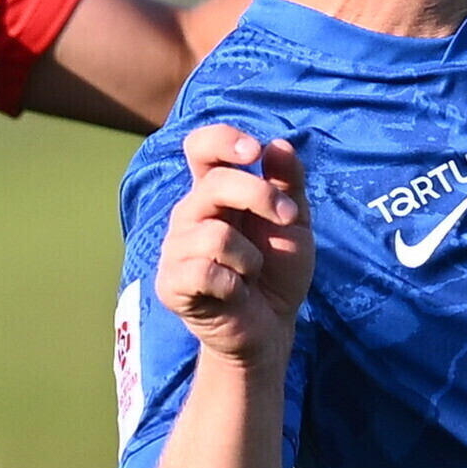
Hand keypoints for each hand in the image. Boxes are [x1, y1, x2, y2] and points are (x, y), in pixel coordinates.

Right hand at [156, 126, 313, 368]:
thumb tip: (277, 144)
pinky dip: (233, 284)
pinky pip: (204, 272)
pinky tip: (235, 294)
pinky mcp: (172, 284)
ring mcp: (176, 249)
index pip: (200, 147)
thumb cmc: (277, 271)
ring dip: (249, 258)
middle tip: (286, 220)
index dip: (222, 140)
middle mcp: (189, 214)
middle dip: (260, 197)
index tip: (253, 152)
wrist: (272, 328)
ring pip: (215, 235)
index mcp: (214, 192)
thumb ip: (288, 183)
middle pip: (214, 184)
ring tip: (249, 275)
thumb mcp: (294, 222)